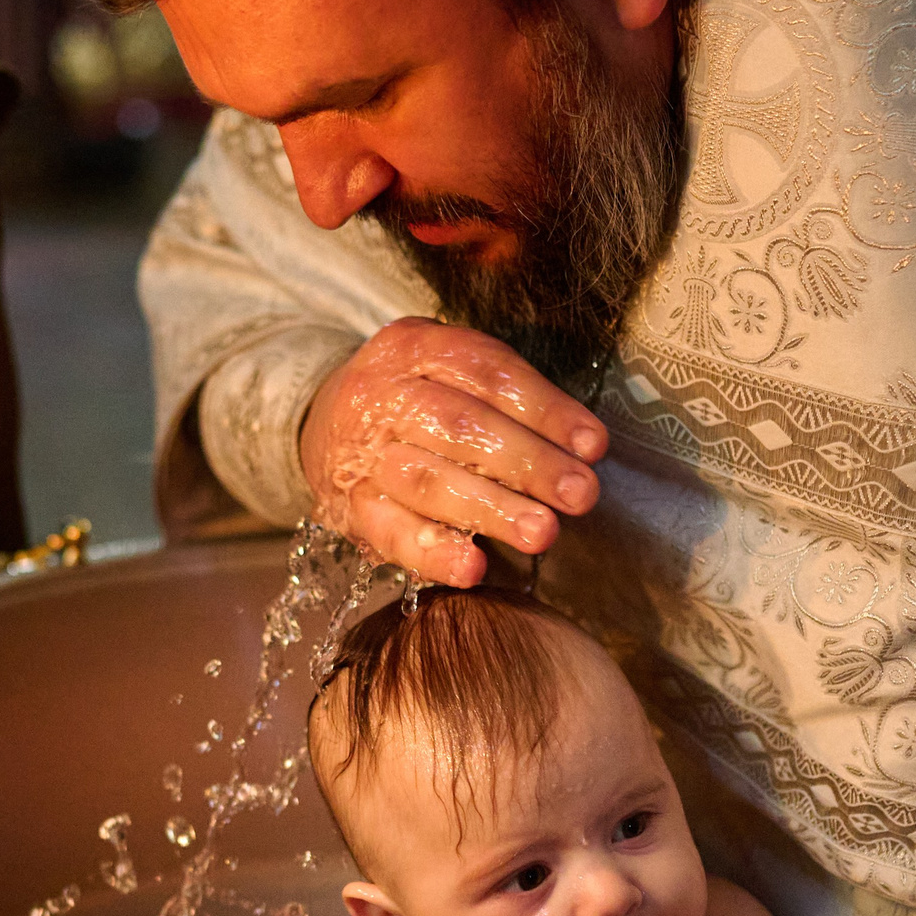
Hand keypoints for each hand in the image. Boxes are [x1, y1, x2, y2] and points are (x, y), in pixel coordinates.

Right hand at [299, 319, 606, 586]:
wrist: (321, 422)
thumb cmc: (415, 398)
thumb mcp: (448, 367)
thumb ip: (505, 397)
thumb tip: (583, 447)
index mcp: (414, 346)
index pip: (487, 372)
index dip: (545, 409)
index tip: (593, 444)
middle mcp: (380, 393)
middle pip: (458, 425)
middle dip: (528, 462)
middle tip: (581, 494)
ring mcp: (360, 452)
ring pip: (427, 480)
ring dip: (490, 509)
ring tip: (542, 533)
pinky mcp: (348, 506)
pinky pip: (390, 531)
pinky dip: (433, 553)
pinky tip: (473, 569)